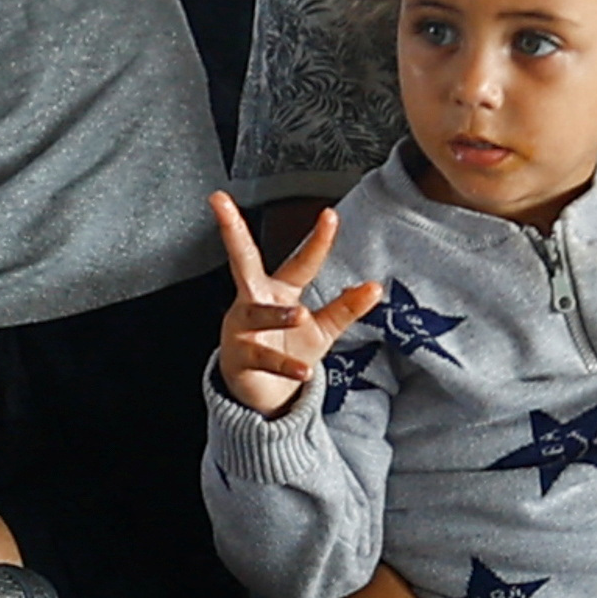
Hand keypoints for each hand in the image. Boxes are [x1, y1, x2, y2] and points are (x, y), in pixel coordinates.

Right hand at [210, 191, 386, 418]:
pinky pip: (263, 358)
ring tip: (298, 314)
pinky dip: (286, 365)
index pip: (301, 261)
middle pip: (242, 260)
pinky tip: (303, 370)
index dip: (317, 240)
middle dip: (231, 230)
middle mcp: (254, 301)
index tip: (330, 215)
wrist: (261, 393)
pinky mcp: (239, 357)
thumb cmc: (286, 351)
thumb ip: (345, 308)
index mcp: (277, 289)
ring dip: (278, 314)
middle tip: (222, 204)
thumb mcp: (322, 329)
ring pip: (258, 314)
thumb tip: (374, 287)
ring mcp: (242, 327)